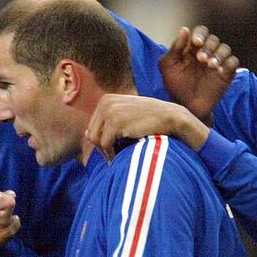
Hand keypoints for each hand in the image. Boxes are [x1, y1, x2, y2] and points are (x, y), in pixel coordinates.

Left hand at [86, 95, 209, 159]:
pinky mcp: (116, 122)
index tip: (113, 148)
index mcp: (106, 99)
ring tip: (116, 157)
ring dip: (105, 151)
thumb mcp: (127, 113)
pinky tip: (120, 156)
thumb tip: (87, 133)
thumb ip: (108, 120)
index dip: (101, 140)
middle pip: (91, 132)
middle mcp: (106, 102)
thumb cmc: (149, 119)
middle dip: (102, 147)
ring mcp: (110, 111)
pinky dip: (111, 153)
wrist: (170, 117)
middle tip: (113, 155)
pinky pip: (105, 144)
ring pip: (96, 139)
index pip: (92, 125)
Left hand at [160, 25, 238, 120]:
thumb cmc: (175, 86)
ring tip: (210, 66)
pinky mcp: (226, 74)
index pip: (200, 32)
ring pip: (225, 48)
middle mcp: (206, 53)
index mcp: (192, 48)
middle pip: (213, 39)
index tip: (196, 42)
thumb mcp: (168, 67)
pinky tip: (218, 71)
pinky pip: (233, 61)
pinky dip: (228, 63)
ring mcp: (217, 63)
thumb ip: (175, 48)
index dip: (200, 34)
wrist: (186, 107)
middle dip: (208, 46)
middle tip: (201, 59)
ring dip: (218, 54)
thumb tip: (185, 29)